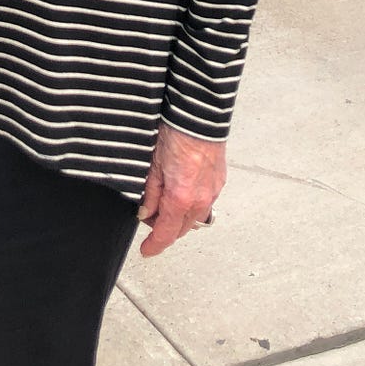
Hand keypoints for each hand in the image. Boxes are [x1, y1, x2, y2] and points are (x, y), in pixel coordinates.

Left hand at [136, 122, 225, 257]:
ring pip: (195, 218)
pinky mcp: (219, 181)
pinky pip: (205, 203)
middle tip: (150, 219)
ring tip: (165, 204)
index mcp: (181, 198)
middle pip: (182, 229)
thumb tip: (145, 212)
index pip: (166, 234)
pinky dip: (192, 205)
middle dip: (166, 230)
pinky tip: (181, 192)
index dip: (154, 246)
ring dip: (180, 218)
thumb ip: (150, 193)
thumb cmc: (176, 132)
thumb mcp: (153, 164)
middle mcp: (200, 199)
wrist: (199, 114)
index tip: (147, 251)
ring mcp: (212, 191)